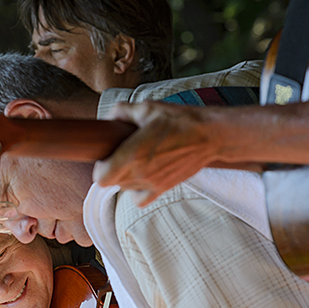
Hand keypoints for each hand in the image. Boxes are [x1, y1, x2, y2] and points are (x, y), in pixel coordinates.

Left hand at [93, 101, 213, 205]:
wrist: (208, 135)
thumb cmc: (178, 120)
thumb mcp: (147, 107)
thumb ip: (122, 111)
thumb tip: (109, 117)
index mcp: (132, 155)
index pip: (100, 178)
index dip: (100, 167)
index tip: (106, 155)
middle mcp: (140, 174)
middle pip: (112, 181)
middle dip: (112, 168)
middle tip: (122, 152)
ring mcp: (151, 184)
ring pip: (125, 188)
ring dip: (125, 177)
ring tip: (136, 161)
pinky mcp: (162, 188)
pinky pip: (140, 199)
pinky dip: (137, 191)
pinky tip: (143, 176)